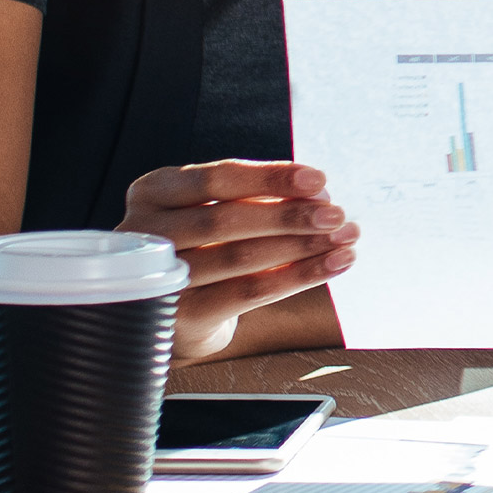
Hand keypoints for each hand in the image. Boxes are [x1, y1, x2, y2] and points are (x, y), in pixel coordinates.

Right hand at [117, 159, 357, 362]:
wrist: (180, 310)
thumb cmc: (205, 245)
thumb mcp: (217, 211)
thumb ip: (257, 200)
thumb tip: (318, 197)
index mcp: (155, 191)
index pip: (216, 178)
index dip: (269, 178)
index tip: (318, 180)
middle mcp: (148, 231)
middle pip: (225, 219)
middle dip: (288, 216)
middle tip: (336, 216)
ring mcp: (160, 276)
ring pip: (239, 258)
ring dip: (300, 248)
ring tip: (344, 240)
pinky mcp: (182, 314)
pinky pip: (247, 293)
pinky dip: (296, 278)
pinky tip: (330, 266)